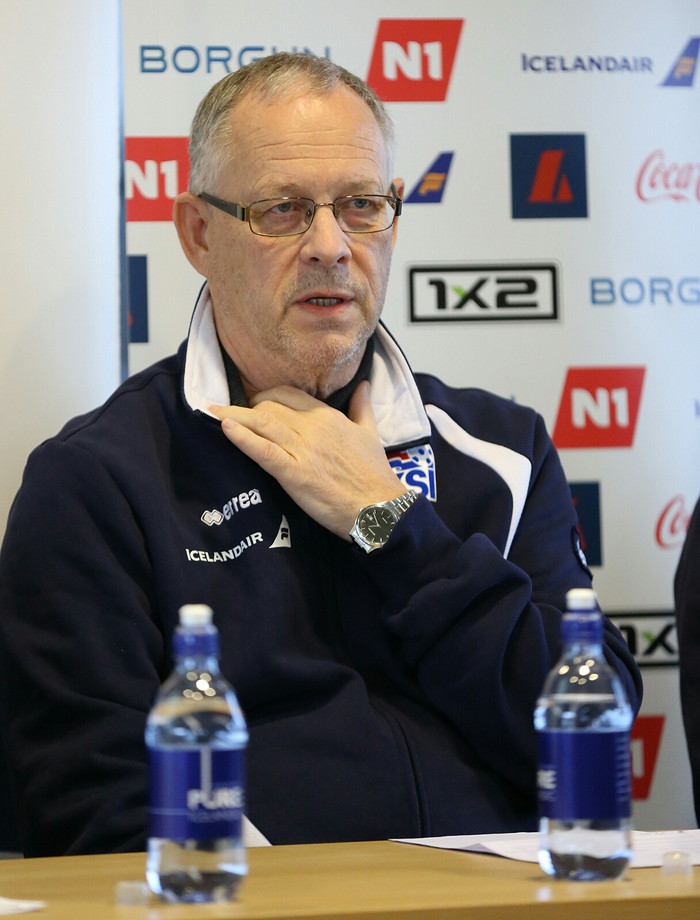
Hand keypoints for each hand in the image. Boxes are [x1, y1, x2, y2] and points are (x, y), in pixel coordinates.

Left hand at [209, 381, 405, 539]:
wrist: (380, 508)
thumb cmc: (374, 475)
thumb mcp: (371, 434)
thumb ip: (362, 407)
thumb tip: (363, 385)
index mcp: (328, 416)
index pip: (289, 394)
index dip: (266, 396)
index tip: (253, 401)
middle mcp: (313, 427)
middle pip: (270, 406)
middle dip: (246, 408)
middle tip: (229, 414)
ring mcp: (303, 450)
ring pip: (262, 423)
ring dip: (233, 416)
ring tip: (212, 413)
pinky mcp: (295, 473)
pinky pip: (264, 450)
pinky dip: (242, 438)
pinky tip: (225, 428)